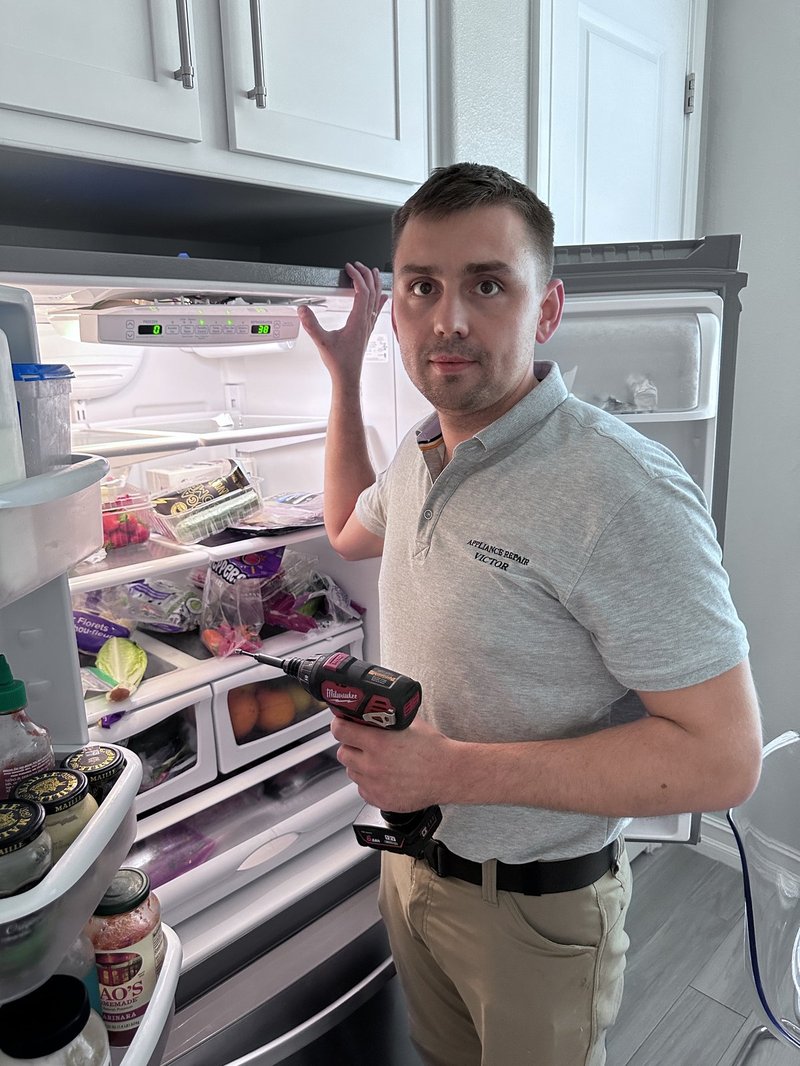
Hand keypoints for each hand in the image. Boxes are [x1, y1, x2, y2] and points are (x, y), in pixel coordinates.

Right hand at [298, 262, 387, 383]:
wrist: (348, 377)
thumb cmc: (339, 363)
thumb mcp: (322, 342)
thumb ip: (311, 325)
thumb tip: (303, 310)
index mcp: (357, 321)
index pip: (362, 292)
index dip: (357, 277)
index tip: (350, 268)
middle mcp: (366, 322)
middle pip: (372, 292)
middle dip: (366, 275)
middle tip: (359, 265)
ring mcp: (368, 326)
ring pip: (377, 300)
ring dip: (375, 284)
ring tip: (373, 272)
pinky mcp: (367, 331)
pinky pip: (377, 311)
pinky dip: (380, 300)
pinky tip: (384, 296)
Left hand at [331, 716, 452, 811]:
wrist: (449, 774)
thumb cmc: (434, 750)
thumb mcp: (409, 723)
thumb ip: (386, 718)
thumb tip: (372, 711)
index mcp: (378, 742)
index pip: (340, 731)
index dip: (340, 724)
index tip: (341, 723)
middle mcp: (373, 765)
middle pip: (342, 753)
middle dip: (350, 745)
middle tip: (360, 742)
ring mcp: (375, 785)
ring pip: (351, 772)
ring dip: (358, 764)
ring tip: (375, 760)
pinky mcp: (380, 800)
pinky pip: (362, 789)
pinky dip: (368, 782)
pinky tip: (382, 775)